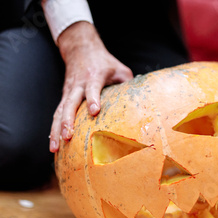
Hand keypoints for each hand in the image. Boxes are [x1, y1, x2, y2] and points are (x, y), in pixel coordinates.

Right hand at [49, 21, 132, 151]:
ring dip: (57, 130)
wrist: (81, 49)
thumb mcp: (120, 69)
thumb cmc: (104, 62)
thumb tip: (141, 102)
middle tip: (68, 136)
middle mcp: (78, 85)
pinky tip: (54, 144)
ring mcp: (69, 92)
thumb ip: (128, 84)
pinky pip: (57, 114)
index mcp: (93, 76)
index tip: (94, 111)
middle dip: (68, 121)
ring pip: (60, 112)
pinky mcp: (64, 97)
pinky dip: (54, 129)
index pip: (92, 89)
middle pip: (70, 103)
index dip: (93, 99)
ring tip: (55, 147)